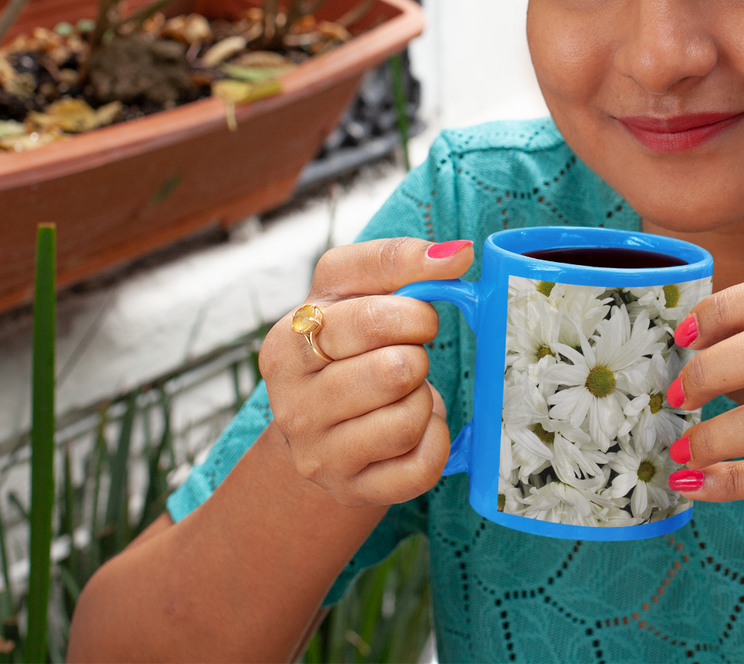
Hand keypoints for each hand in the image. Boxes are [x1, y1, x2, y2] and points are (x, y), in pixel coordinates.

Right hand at [259, 236, 472, 507]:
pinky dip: (435, 440)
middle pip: (396, 368)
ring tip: (403, 393)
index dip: (414, 310)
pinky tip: (414, 429)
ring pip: (411, 417)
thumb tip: (457, 253)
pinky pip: (423, 463)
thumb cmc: (349, 348)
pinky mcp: (354, 490)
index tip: (422, 315)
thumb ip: (399, 263)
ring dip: (424, 398)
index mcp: (286, 342)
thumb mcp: (355, 293)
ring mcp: (319, 453)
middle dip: (419, 354)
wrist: (323, 431)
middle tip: (410, 355)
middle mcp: (292, 402)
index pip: (369, 313)